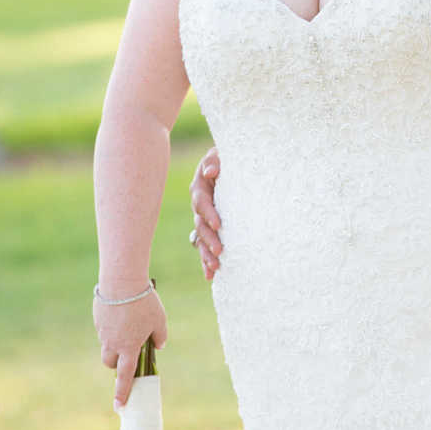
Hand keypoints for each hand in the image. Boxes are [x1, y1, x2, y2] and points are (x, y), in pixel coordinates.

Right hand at [93, 288, 167, 410]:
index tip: (119, 406)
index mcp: (129, 347)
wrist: (122, 281)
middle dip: (117, 362)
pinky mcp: (98, 318)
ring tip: (128, 324)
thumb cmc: (144, 302)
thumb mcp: (159, 320)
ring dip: (114, 343)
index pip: (125, 375)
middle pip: (110, 362)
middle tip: (128, 351)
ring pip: (106, 345)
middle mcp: (113, 343)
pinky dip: (112, 325)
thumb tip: (158, 346)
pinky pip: (104, 328)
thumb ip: (160, 336)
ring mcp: (103, 331)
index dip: (123, 392)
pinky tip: (121, 310)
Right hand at [189, 148, 222, 277]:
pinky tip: (211, 275)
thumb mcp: (220, 154)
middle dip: (209, 239)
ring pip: (200, 239)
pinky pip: (205, 246)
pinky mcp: (210, 228)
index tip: (219, 224)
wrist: (230, 165)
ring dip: (206, 254)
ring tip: (216, 268)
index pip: (202, 203)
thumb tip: (210, 172)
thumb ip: (214, 161)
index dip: (209, 214)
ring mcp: (204, 219)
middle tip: (220, 251)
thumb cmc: (226, 158)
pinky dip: (206, 260)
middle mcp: (200, 206)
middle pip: (200, 225)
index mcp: (200, 189)